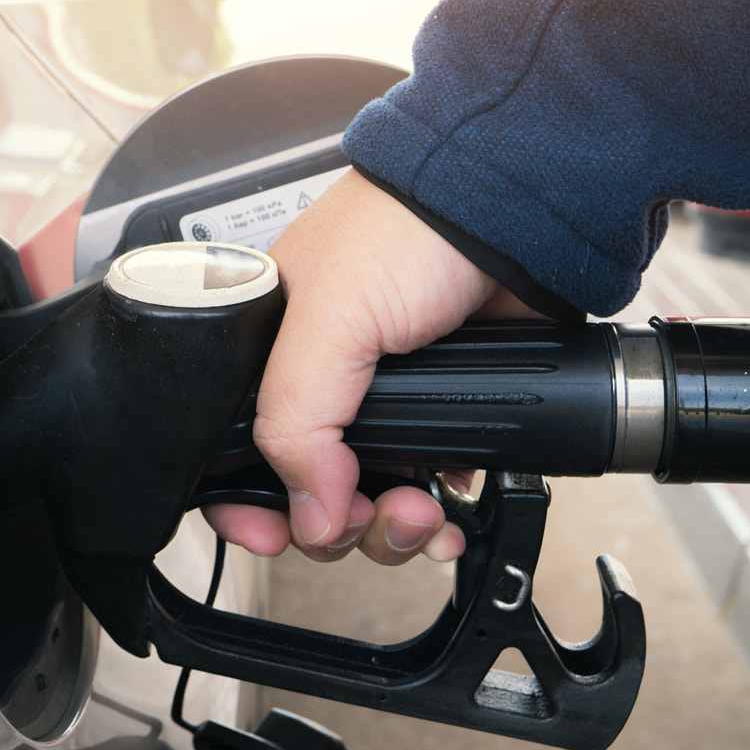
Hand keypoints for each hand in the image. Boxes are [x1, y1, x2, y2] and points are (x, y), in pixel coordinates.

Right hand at [201, 169, 542, 564]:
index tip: (275, 536)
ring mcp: (387, 397)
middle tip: (372, 518)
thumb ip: (297, 419)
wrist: (514, 214)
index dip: (248, 505)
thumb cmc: (411, 227)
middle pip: (306, 492)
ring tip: (422, 514)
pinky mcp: (446, 408)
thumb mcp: (330, 317)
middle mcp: (324, 379)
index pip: (235, 449)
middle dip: (339, 524)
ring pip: (369, 501)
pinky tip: (451, 509)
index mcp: (272, 349)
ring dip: (393, 528)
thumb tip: (308, 514)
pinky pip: (429, 488)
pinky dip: (438, 513)